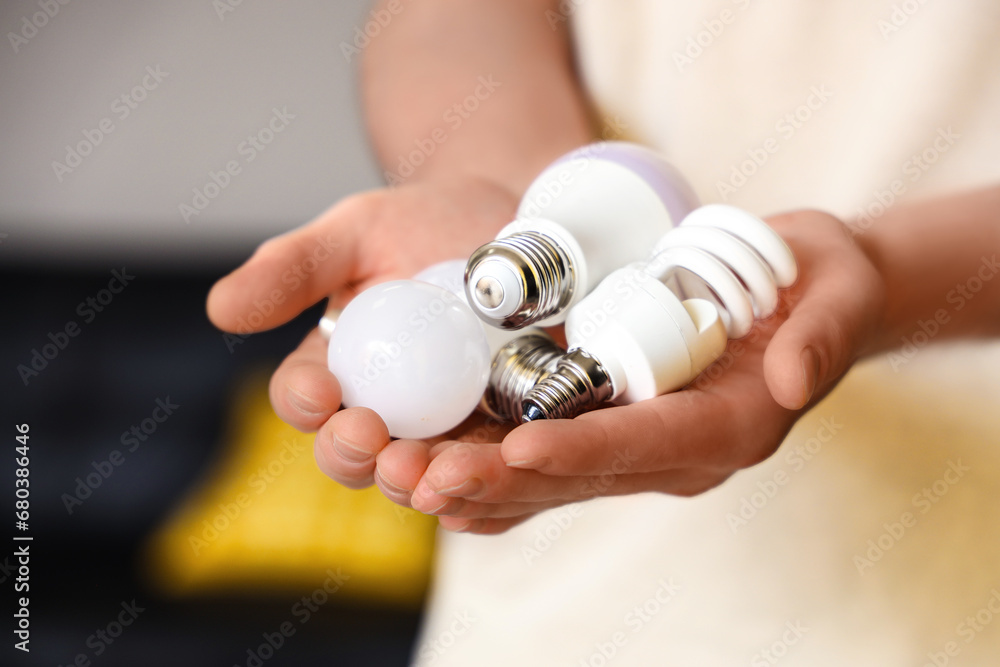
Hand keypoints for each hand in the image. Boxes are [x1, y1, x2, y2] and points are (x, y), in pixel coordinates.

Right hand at [206, 175, 519, 487]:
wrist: (507, 220)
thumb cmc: (421, 223)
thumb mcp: (355, 231)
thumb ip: (293, 268)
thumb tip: (222, 310)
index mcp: (335, 369)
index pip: (304, 399)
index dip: (303, 403)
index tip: (319, 391)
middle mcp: (383, 408)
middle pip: (355, 454)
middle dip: (354, 456)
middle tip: (369, 440)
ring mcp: (443, 426)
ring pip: (420, 475)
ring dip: (417, 480)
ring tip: (425, 471)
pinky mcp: (501, 430)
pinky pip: (490, 469)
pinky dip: (486, 479)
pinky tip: (489, 473)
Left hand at [374, 210, 886, 533]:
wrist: (807, 293)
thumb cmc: (823, 284)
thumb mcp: (839, 290)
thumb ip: (820, 337)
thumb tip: (792, 380)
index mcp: (733, 425)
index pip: (650, 442)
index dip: (585, 449)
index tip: (518, 447)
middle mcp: (681, 449)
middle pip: (584, 473)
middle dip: (504, 478)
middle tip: (428, 477)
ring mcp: (645, 443)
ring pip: (554, 476)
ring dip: (481, 479)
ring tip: (408, 477)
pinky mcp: (617, 422)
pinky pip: (549, 458)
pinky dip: (493, 466)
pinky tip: (434, 469)